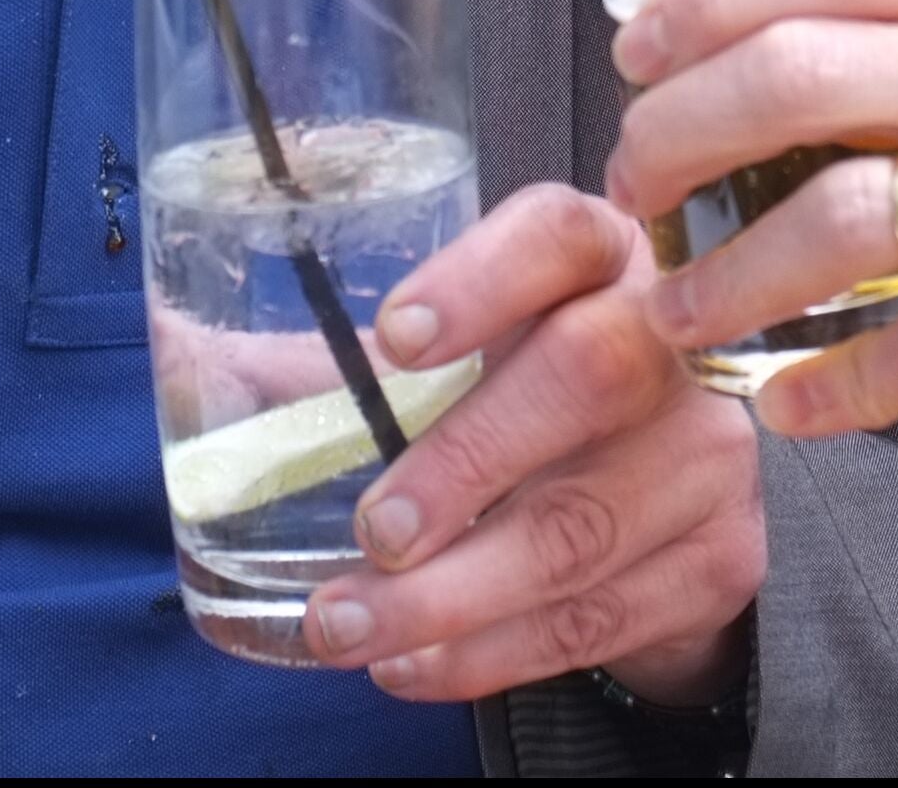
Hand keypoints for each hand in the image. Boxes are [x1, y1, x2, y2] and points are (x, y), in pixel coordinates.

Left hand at [302, 183, 761, 707]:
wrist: (672, 497)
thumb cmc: (532, 399)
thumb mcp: (455, 360)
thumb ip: (335, 365)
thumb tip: (175, 355)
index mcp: (598, 256)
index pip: (555, 234)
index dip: (482, 278)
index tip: (395, 338)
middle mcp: (672, 338)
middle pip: (586, 374)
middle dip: (466, 461)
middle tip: (374, 531)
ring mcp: (708, 451)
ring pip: (583, 524)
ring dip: (454, 595)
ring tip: (348, 626)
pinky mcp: (723, 557)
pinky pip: (600, 617)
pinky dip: (493, 652)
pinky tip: (416, 662)